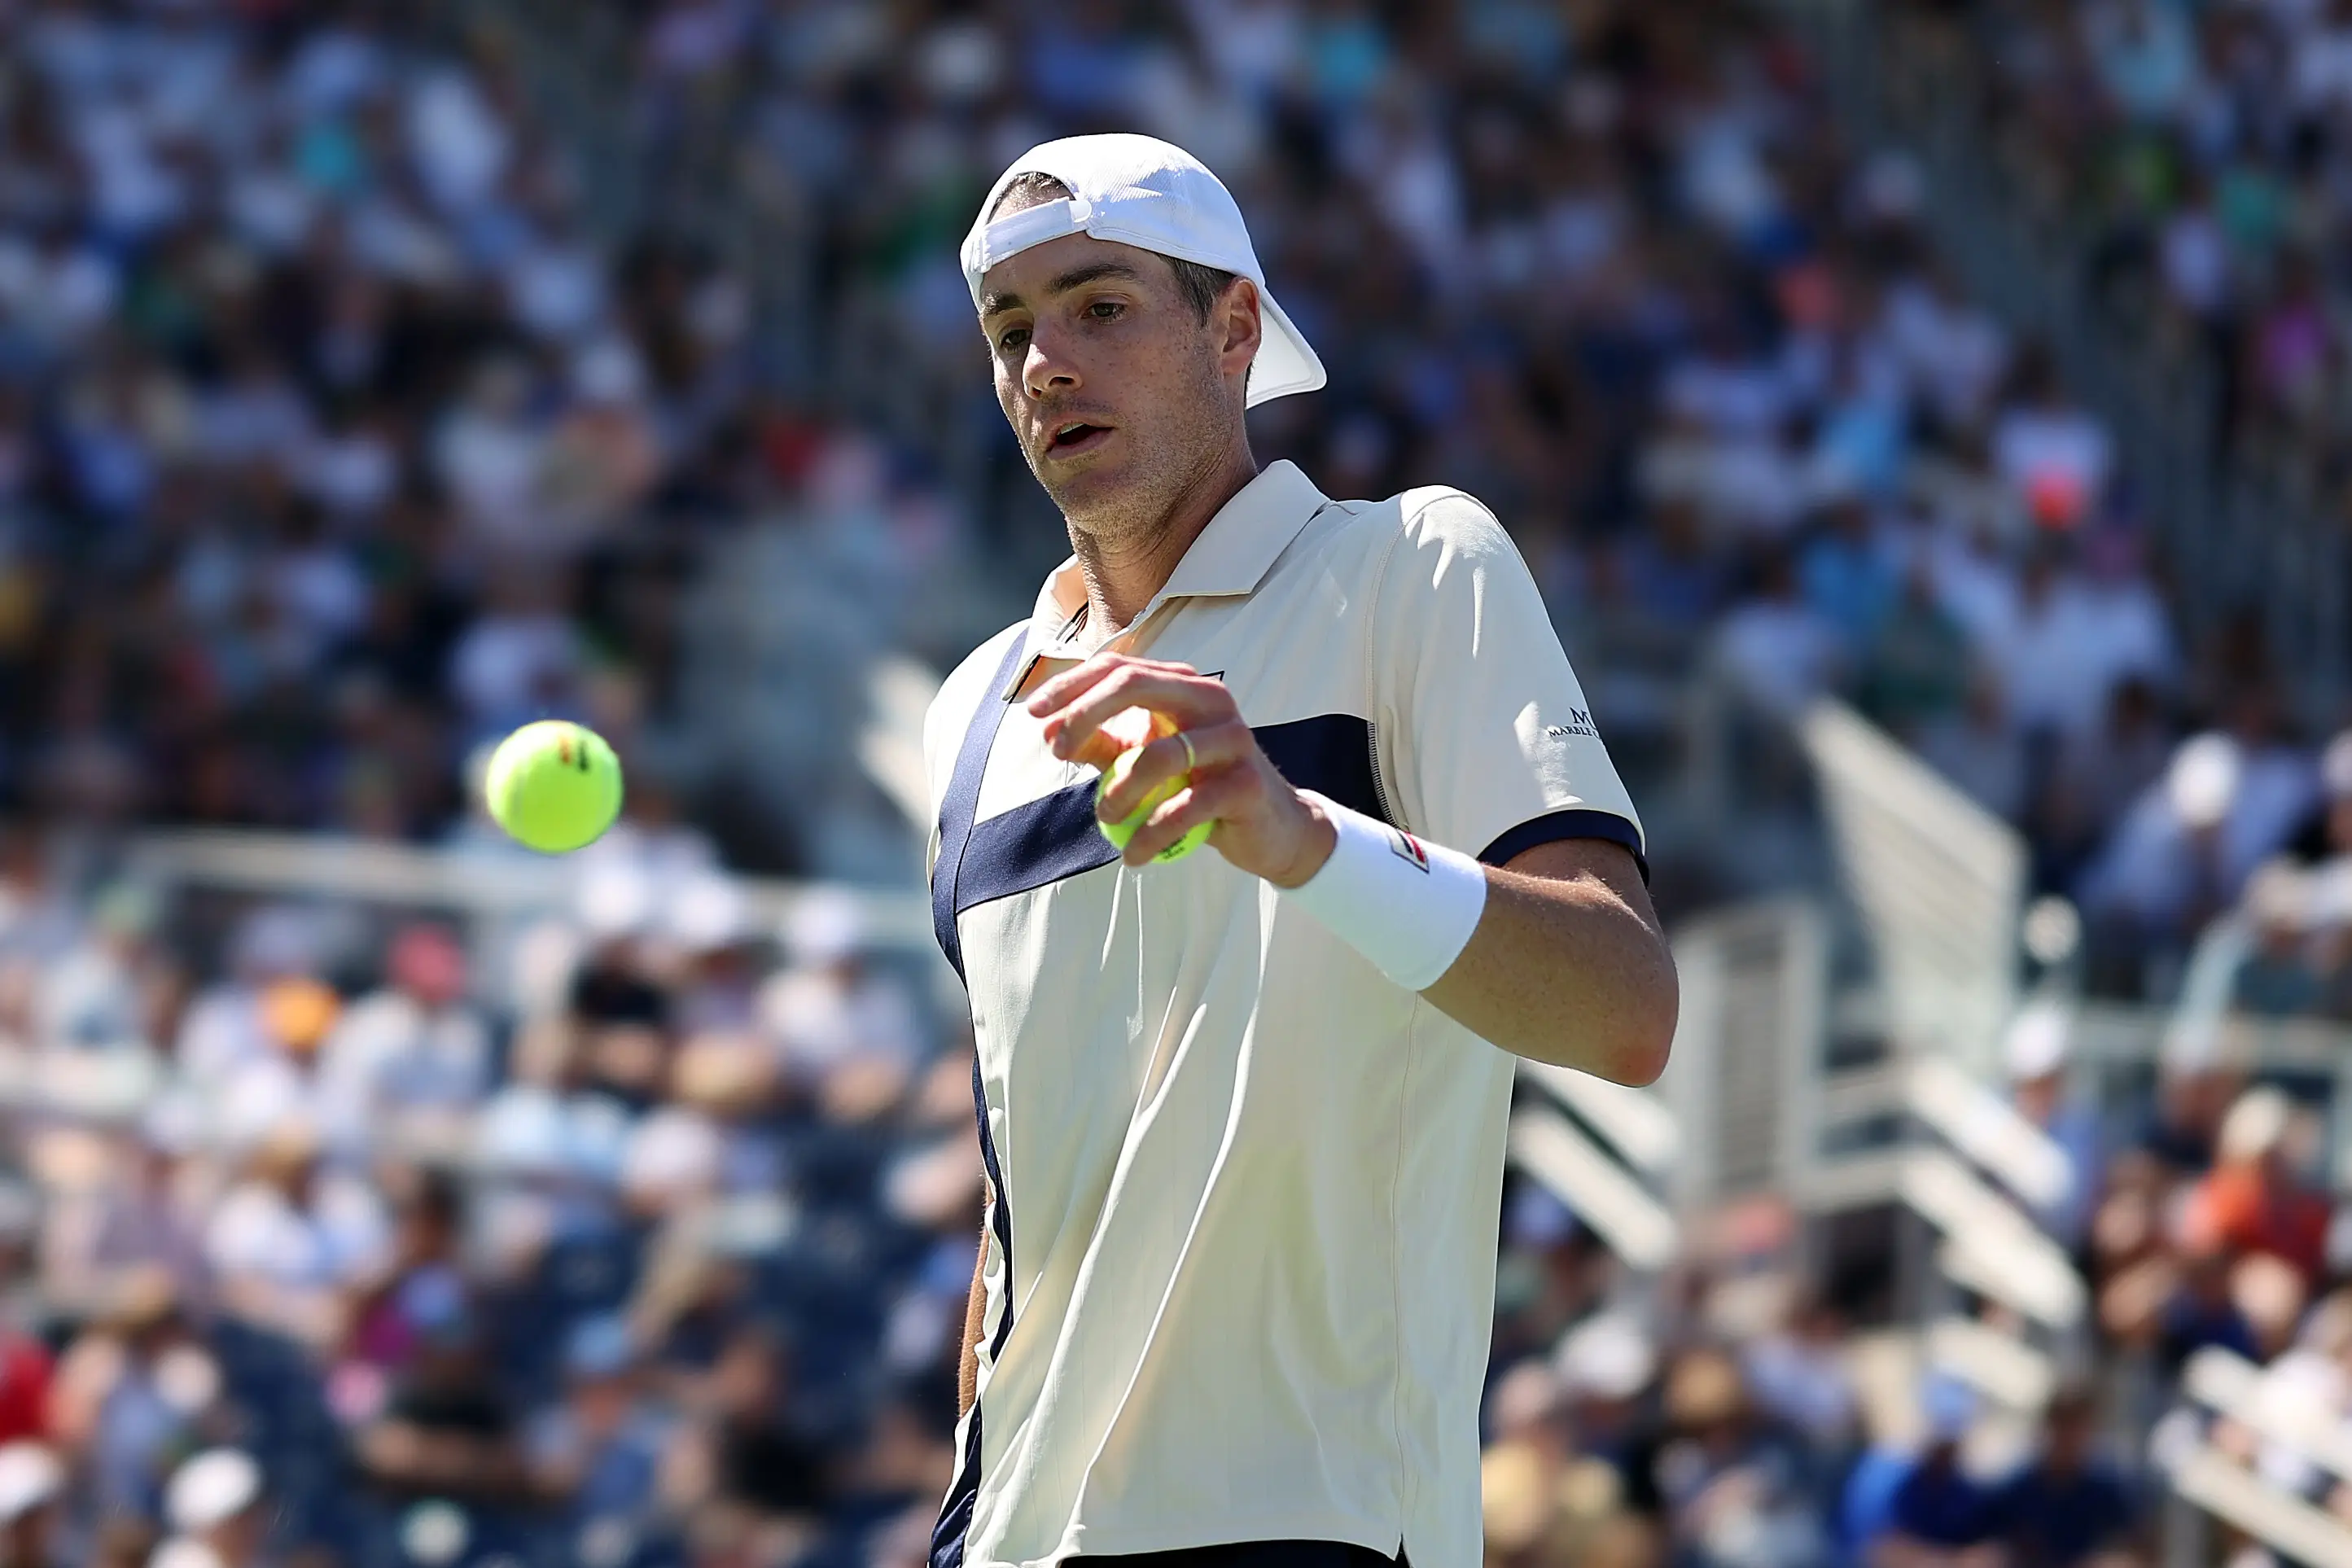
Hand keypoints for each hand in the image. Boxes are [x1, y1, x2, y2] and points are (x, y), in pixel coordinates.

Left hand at [1026, 652, 1336, 884]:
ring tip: (1105, 820)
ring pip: (1159, 754)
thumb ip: (1103, 744)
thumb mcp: (1144, 761)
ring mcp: (1234, 737)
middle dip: (1085, 714)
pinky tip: (1135, 857)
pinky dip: (1152, 835)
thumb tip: (1050, 733)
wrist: (1270, 828)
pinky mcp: (1247, 782)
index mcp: (1184, 684)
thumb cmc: (1199, 788)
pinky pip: (1188, 807)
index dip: (1071, 685)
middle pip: (1135, 686)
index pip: (1119, 667)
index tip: (1033, 713)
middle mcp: (1211, 698)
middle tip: (1055, 751)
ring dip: (1119, 792)